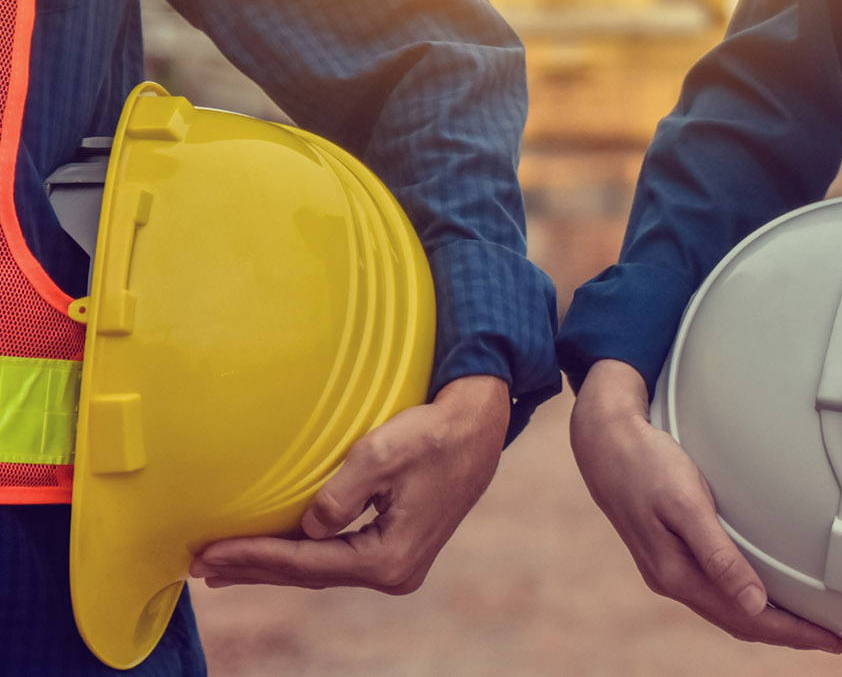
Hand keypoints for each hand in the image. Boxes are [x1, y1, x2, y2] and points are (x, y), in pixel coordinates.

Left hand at [189, 374, 510, 593]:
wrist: (479, 426)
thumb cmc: (434, 433)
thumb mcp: (384, 454)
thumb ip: (340, 495)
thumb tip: (308, 529)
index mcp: (390, 557)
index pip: (307, 563)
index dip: (255, 557)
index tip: (209, 552)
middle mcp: (395, 573)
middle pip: (310, 576)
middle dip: (254, 569)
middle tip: (199, 565)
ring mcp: (398, 564)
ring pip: (321, 569)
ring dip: (272, 565)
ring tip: (223, 565)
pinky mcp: (398, 548)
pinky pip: (337, 558)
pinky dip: (300, 554)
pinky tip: (276, 550)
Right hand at [570, 359, 841, 652]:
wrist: (603, 443)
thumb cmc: (645, 465)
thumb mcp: (686, 505)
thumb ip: (719, 555)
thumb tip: (754, 603)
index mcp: (678, 574)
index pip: (746, 620)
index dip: (791, 633)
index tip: (828, 640)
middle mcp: (672, 579)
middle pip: (739, 622)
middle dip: (786, 634)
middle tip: (829, 639)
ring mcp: (668, 568)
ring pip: (726, 609)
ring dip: (766, 620)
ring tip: (804, 624)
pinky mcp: (668, 553)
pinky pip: (715, 591)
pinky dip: (744, 599)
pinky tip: (758, 593)